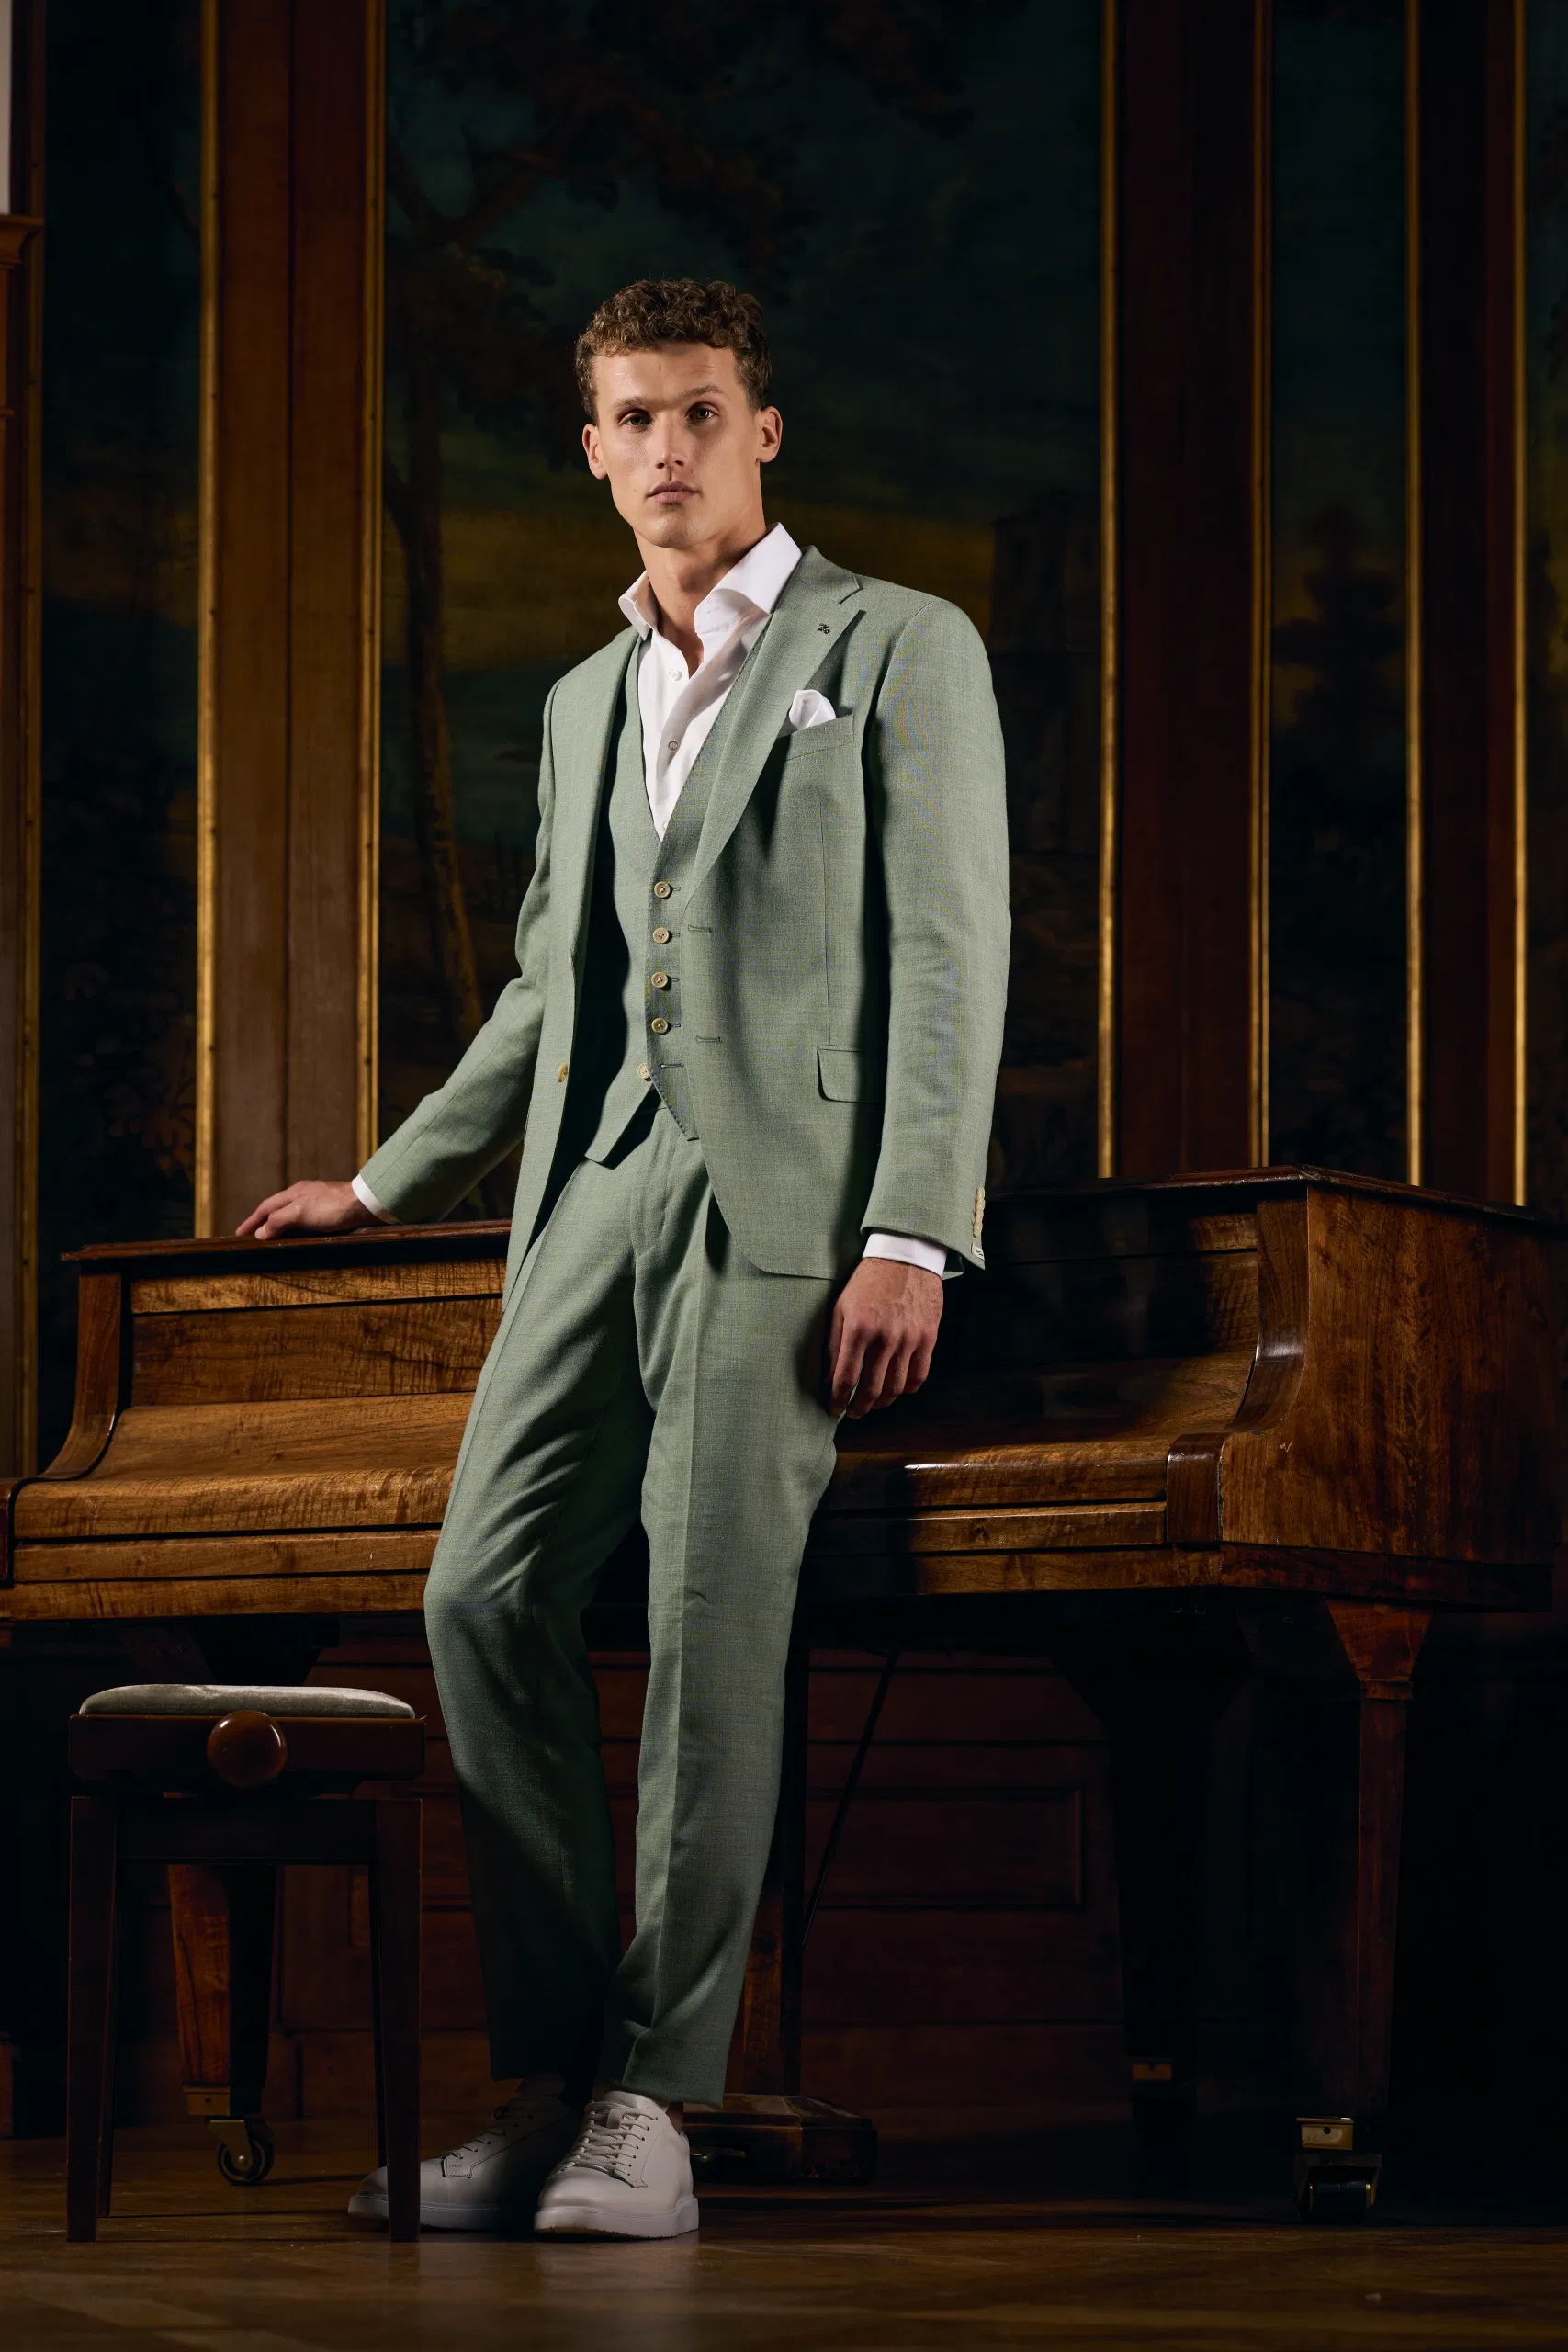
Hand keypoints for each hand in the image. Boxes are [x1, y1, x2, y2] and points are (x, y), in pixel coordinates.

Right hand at [236, 1180, 378, 1241]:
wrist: (367, 1204)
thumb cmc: (334, 1207)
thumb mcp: (300, 1212)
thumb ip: (279, 1221)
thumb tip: (261, 1232)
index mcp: (295, 1192)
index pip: (266, 1208)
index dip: (252, 1222)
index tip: (240, 1234)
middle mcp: (305, 1196)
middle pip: (278, 1211)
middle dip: (264, 1224)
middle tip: (253, 1238)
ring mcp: (318, 1203)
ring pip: (292, 1217)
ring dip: (281, 1229)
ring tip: (272, 1241)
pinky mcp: (331, 1213)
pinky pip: (306, 1223)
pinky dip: (297, 1231)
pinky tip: (299, 1239)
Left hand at [827, 1257, 942, 1418]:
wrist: (905, 1256)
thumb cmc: (868, 1281)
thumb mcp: (841, 1306)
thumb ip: (833, 1343)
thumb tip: (828, 1377)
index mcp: (858, 1328)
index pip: (845, 1378)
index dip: (837, 1400)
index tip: (832, 1409)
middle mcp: (884, 1337)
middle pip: (870, 1389)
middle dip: (858, 1408)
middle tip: (852, 1413)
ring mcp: (909, 1339)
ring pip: (896, 1388)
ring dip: (881, 1402)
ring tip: (872, 1404)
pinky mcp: (929, 1337)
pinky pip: (919, 1376)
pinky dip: (907, 1390)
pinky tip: (896, 1390)